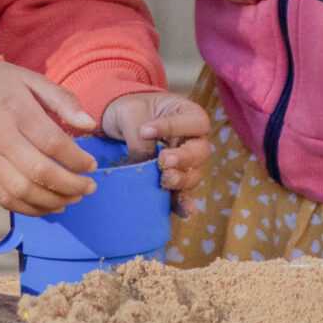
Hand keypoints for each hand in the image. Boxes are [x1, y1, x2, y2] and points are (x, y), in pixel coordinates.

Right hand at [0, 61, 97, 215]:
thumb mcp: (30, 79)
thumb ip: (62, 100)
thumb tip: (89, 124)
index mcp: (16, 110)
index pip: (53, 143)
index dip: (77, 159)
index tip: (92, 164)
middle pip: (39, 172)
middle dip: (71, 186)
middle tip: (89, 187)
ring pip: (22, 192)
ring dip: (53, 202)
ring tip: (73, 199)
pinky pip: (4, 199)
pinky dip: (29, 209)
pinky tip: (49, 206)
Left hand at [98, 90, 214, 216]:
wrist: (123, 122)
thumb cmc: (133, 110)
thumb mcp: (132, 114)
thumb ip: (140, 138)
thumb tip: (144, 164)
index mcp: (190, 115)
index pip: (194, 123)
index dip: (173, 128)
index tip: (145, 131)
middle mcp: (194, 140)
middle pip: (200, 153)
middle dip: (184, 159)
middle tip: (163, 161)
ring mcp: (187, 163)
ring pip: (194, 175)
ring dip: (181, 180)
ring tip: (164, 180)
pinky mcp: (175, 181)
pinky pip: (183, 194)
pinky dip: (183, 203)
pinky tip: (184, 212)